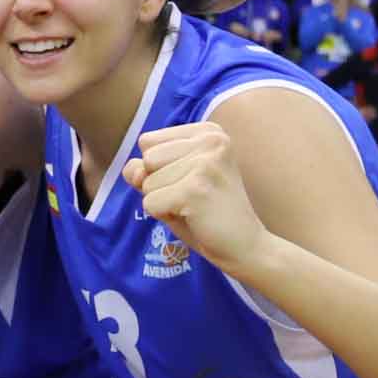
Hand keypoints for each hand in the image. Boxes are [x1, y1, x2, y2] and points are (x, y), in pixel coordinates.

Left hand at [124, 121, 265, 273]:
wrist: (245, 245)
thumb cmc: (206, 214)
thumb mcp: (172, 183)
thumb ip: (145, 169)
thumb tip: (132, 169)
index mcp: (208, 132)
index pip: (148, 142)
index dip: (158, 169)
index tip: (191, 182)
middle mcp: (210, 140)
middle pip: (147, 159)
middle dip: (160, 185)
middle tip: (193, 197)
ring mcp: (205, 163)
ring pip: (147, 183)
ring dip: (164, 202)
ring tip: (194, 207)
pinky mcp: (195, 189)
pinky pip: (150, 203)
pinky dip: (164, 216)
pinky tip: (194, 217)